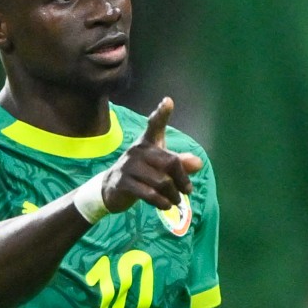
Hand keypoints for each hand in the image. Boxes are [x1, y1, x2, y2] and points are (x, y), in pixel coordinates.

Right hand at [101, 97, 202, 212]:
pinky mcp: (123, 182)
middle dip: (182, 179)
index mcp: (147, 143)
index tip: (168, 101)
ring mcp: (128, 166)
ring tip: (176, 201)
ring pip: (161, 181)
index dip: (161, 114)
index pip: (155, 125)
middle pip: (169, 162)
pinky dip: (160, 201)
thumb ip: (180, 164)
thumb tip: (198, 163)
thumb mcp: (160, 167)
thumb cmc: (142, 174)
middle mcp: (138, 151)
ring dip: (173, 194)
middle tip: (188, 191)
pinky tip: (165, 205)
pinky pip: (148, 193)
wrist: (110, 190)